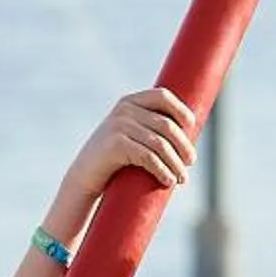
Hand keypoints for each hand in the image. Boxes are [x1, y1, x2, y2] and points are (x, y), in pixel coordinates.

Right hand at [57, 88, 196, 218]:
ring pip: (160, 144)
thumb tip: (189, 131)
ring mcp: (119, 126)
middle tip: (190, 163)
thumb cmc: (115, 158)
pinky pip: (148, 157)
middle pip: (166, 124)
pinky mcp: (116, 145)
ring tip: (182, 178)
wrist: (85, 175)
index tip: (191, 127)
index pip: (162, 96)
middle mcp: (124, 110)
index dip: (180, 109)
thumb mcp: (132, 135)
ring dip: (175, 163)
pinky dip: (162, 170)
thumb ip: (151, 127)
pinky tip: (168, 181)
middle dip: (183, 145)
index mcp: (130, 102)